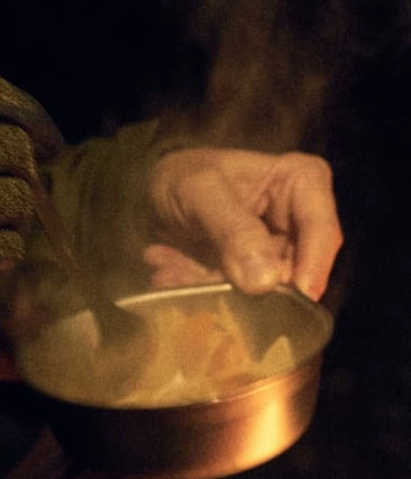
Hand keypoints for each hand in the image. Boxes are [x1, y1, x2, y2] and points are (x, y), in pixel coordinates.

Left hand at [144, 147, 342, 299]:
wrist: (156, 192)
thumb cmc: (183, 177)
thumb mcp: (199, 190)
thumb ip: (232, 228)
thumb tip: (266, 280)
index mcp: (302, 184)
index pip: (322, 231)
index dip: (312, 268)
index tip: (293, 296)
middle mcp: (300, 225)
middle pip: (298, 271)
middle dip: (254, 287)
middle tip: (208, 283)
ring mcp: (279, 257)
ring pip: (266, 293)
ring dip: (218, 290)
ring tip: (175, 274)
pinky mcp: (255, 281)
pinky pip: (241, 302)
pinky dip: (205, 294)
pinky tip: (172, 276)